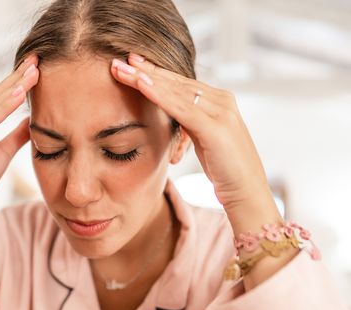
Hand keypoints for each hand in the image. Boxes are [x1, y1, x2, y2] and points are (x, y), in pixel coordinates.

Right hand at [0, 55, 39, 219]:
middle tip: (37, 59)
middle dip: (17, 76)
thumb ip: (15, 136)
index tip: (36, 67)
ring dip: (14, 87)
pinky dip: (3, 106)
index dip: (17, 81)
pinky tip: (19, 95)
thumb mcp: (2, 154)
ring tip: (33, 73)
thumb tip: (32, 121)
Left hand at [110, 52, 270, 209]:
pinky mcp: (216, 127)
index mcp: (218, 101)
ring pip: (175, 90)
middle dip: (145, 70)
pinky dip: (159, 95)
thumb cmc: (224, 169)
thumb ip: (190, 122)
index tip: (129, 63)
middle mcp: (221, 100)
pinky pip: (181, 108)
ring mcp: (221, 111)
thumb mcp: (203, 140)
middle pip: (175, 82)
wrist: (247, 193)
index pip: (179, 83)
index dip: (154, 72)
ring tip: (121, 68)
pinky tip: (141, 85)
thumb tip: (172, 113)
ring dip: (146, 78)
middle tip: (117, 60)